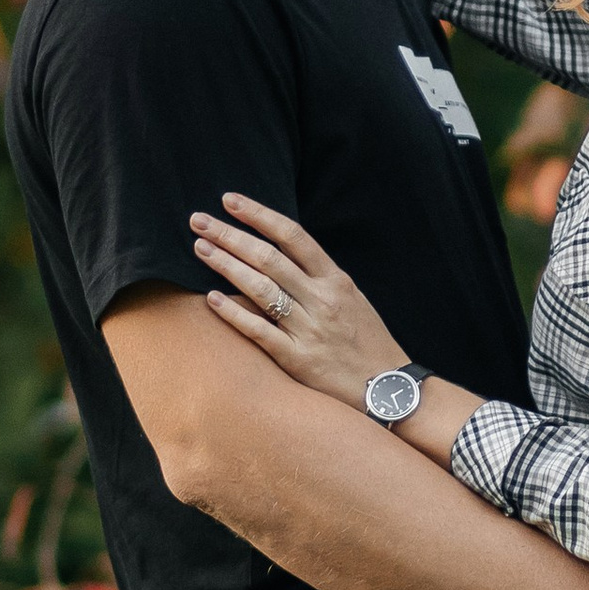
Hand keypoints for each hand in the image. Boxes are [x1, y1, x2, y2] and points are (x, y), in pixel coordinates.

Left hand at [193, 194, 406, 408]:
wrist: (389, 388)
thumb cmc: (367, 341)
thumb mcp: (352, 298)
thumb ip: (319, 277)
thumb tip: (279, 254)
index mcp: (335, 280)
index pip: (292, 236)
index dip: (258, 215)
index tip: (230, 201)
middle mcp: (321, 299)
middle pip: (268, 258)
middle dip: (229, 235)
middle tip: (199, 221)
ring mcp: (309, 329)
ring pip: (260, 289)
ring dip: (226, 265)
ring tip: (200, 249)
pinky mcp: (297, 359)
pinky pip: (259, 331)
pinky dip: (234, 313)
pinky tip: (211, 299)